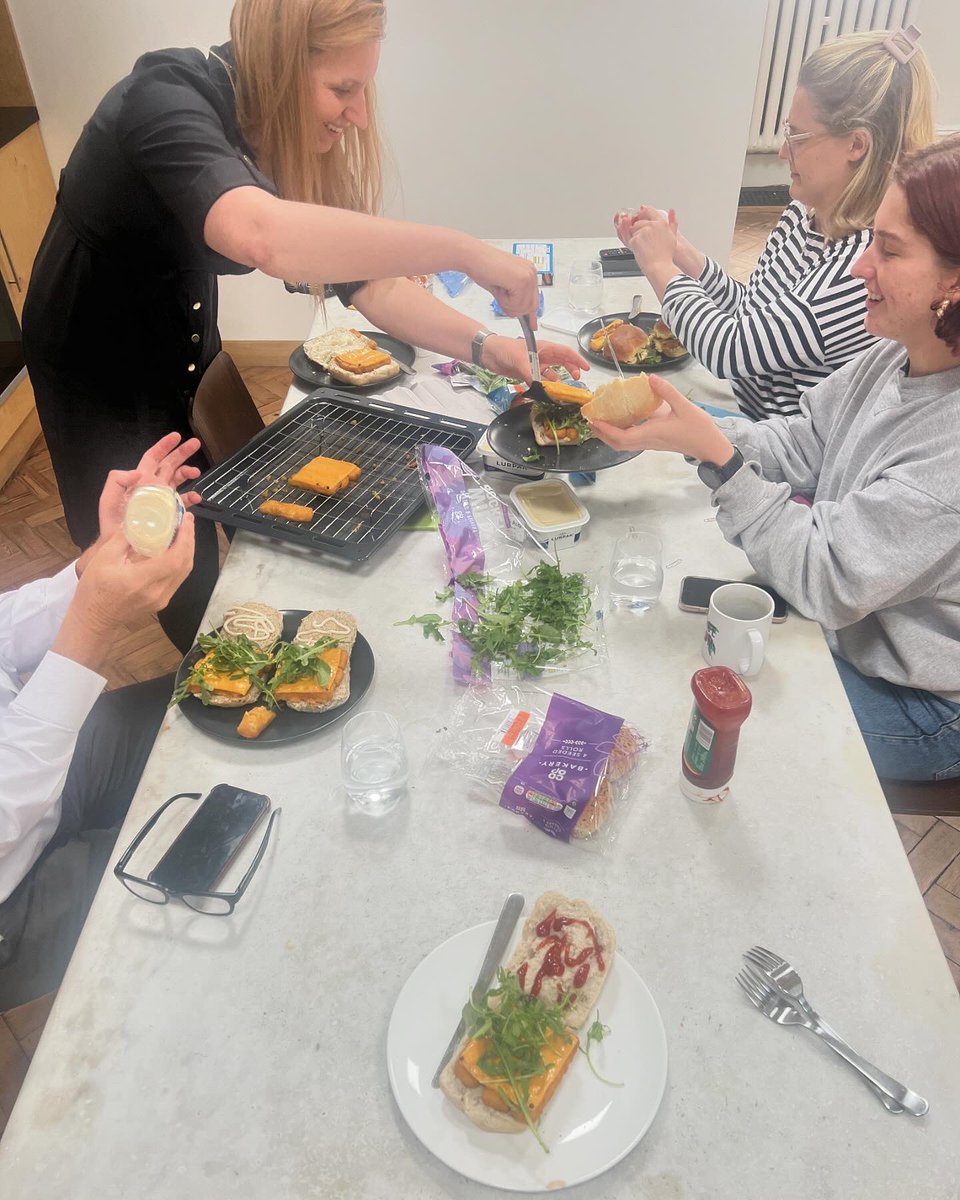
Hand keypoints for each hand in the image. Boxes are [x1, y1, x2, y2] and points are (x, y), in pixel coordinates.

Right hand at [55, 518, 196, 670]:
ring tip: (183, 532)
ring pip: (184, 572)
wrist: (95, 619)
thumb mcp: (102, 558)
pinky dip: (180, 562)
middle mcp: (157, 592)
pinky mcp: (162, 602)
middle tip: (187, 521)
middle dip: (189, 540)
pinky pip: (178, 579)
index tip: (186, 520)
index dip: (184, 538)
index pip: (174, 559)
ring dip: (187, 550)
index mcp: (140, 580)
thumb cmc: (95, 589)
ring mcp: (162, 599)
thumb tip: (138, 521)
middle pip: (184, 564)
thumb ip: (123, 538)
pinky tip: (175, 549)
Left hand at [96, 432, 201, 541]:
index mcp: (139, 481)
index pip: (152, 458)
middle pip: (169, 465)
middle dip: (182, 453)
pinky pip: (182, 502)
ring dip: (188, 473)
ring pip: (178, 480)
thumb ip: (117, 481)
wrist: (120, 546)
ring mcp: (162, 500)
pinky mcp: (170, 513)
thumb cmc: (113, 524)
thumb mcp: (108, 500)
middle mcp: (153, 487)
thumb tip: (138, 472)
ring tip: (196, 472)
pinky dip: (191, 498)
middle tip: (196, 443)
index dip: (164, 446)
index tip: (176, 437)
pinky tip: (196, 497)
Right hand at [467, 244, 539, 324]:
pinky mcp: (521, 280)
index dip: (531, 315)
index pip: (534, 299)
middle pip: (530, 307)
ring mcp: (528, 275)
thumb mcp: (502, 287)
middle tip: (501, 296)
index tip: (532, 325)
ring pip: (523, 307)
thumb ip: (514, 299)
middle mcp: (531, 272)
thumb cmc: (483, 267)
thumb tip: (519, 313)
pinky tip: (498, 287)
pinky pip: (516, 304)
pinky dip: (504, 301)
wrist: (472, 256)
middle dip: (514, 309)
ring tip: (498, 288)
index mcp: (528, 271)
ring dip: (507, 304)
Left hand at [482, 335, 588, 383]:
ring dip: (558, 379)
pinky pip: (541, 379)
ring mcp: (535, 364)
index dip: (577, 360)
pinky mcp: (527, 372)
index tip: (586, 368)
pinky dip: (546, 385)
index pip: (565, 352)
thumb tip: (540, 387)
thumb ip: (531, 374)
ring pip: (552, 372)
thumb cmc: (505, 349)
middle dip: (571, 370)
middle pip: (561, 362)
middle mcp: (542, 355)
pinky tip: (548, 391)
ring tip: (563, 389)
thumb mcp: (519, 360)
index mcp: (543, 347)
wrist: (489, 353)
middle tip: (576, 380)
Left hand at [587, 374, 734, 461]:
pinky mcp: (654, 443)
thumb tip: (650, 378)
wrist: (709, 447)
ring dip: (609, 435)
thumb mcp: (684, 406)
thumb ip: (667, 391)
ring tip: (600, 421)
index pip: (622, 436)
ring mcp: (650, 444)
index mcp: (652, 433)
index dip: (606, 430)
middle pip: (618, 444)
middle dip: (602, 434)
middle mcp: (647, 441)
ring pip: (624, 445)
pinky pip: (632, 441)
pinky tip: (620, 421)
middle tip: (591, 420)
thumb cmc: (698, 428)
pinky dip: (621, 434)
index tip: (594, 420)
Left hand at [614, 207, 677, 274]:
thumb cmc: (666, 255)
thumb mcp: (673, 236)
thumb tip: (671, 211)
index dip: (643, 212)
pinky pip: (629, 238)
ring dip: (634, 236)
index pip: (649, 211)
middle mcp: (652, 225)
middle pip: (638, 221)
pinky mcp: (635, 239)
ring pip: (632, 229)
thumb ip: (672, 222)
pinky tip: (639, 250)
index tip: (640, 213)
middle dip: (638, 229)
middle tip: (643, 240)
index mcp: (661, 223)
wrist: (660, 267)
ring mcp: (643, 232)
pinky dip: (632, 244)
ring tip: (644, 247)